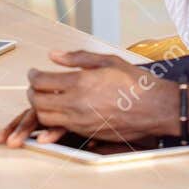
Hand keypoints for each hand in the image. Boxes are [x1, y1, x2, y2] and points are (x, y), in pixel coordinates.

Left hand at [0, 50, 177, 147]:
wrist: (156, 109)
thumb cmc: (136, 83)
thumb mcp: (108, 60)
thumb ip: (77, 57)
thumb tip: (54, 55)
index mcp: (81, 82)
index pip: (41, 81)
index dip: (33, 76)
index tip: (33, 72)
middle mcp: (77, 104)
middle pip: (38, 101)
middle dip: (32, 92)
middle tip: (35, 86)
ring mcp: (81, 121)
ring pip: (46, 118)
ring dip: (40, 108)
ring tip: (45, 99)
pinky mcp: (87, 133)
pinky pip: (61, 129)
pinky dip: (53, 121)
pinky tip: (58, 112)